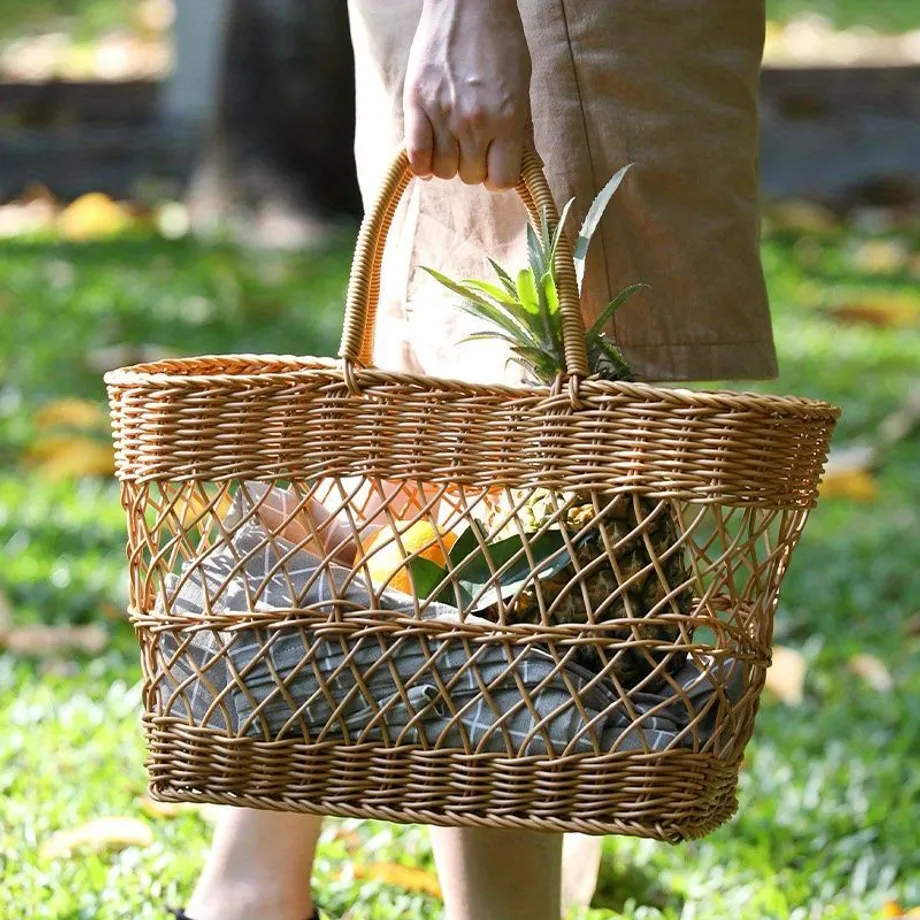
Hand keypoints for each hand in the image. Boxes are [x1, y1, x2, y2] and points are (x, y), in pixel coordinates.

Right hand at [403, 0, 531, 189]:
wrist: (468, 2)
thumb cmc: (500, 42)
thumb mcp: (522, 87)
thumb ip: (522, 132)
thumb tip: (530, 169)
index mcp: (507, 119)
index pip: (502, 180)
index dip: (498, 176)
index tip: (495, 165)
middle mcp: (475, 122)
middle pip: (471, 176)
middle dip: (474, 166)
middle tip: (473, 145)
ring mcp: (443, 114)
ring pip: (444, 171)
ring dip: (448, 163)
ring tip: (452, 143)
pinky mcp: (417, 104)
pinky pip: (416, 157)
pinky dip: (422, 164)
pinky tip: (428, 154)